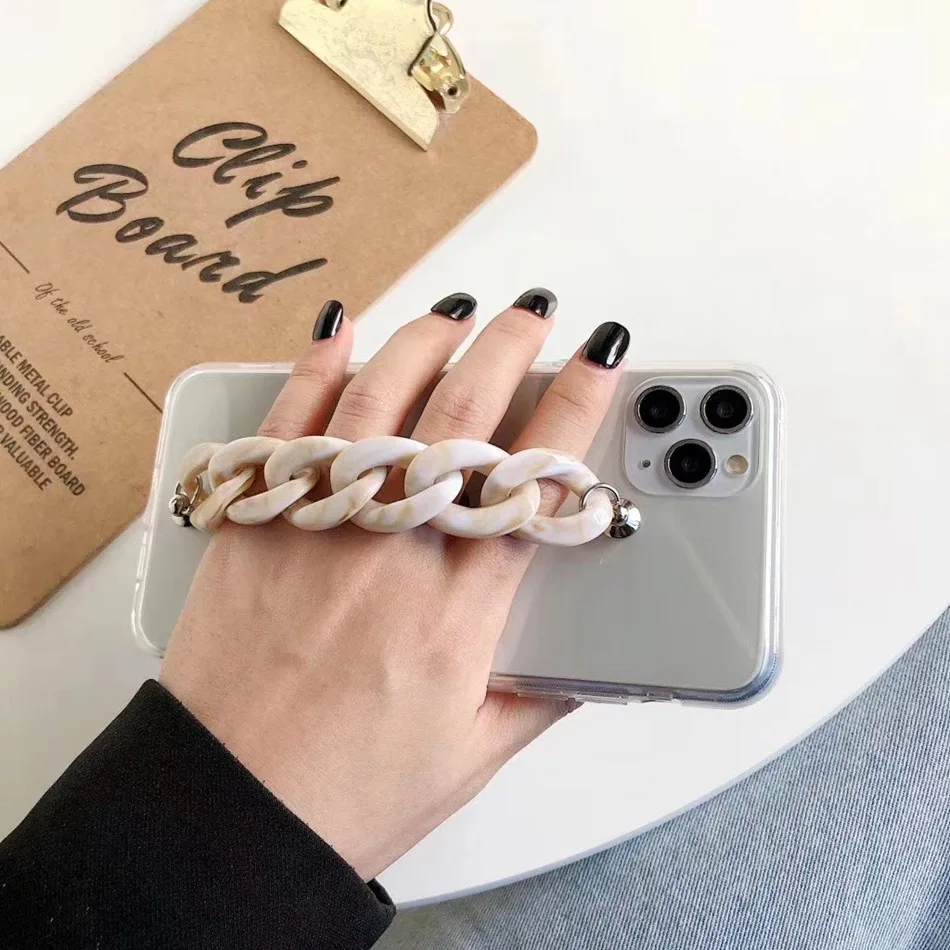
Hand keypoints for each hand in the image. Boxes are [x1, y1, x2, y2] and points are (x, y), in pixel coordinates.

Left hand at [160, 290, 630, 879]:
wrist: (230, 810)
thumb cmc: (347, 790)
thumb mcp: (474, 755)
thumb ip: (543, 697)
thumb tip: (591, 661)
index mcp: (462, 609)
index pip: (535, 477)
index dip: (579, 405)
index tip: (600, 360)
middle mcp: (395, 553)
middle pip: (465, 417)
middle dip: (512, 349)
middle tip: (537, 315)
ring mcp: (320, 529)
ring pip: (381, 400)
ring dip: (427, 342)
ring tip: (458, 313)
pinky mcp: (258, 526)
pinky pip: (289, 424)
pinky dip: (317, 368)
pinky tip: (343, 332)